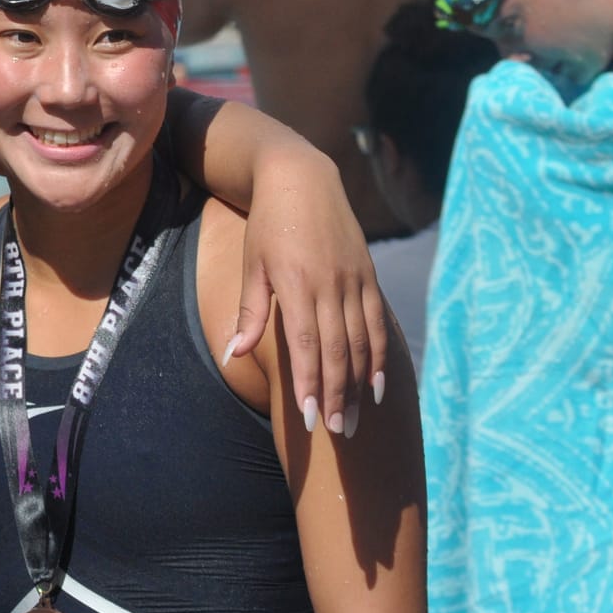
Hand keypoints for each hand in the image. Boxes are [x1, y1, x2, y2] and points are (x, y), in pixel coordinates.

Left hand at [226, 147, 390, 437]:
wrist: (301, 180)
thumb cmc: (266, 226)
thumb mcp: (251, 266)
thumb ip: (249, 314)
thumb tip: (233, 355)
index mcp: (297, 284)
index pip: (307, 345)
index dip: (311, 383)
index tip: (311, 418)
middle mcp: (330, 285)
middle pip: (338, 351)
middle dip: (338, 395)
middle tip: (338, 433)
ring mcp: (354, 280)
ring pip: (362, 341)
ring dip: (360, 384)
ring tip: (356, 419)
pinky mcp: (369, 276)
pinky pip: (377, 323)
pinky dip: (380, 356)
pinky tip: (378, 385)